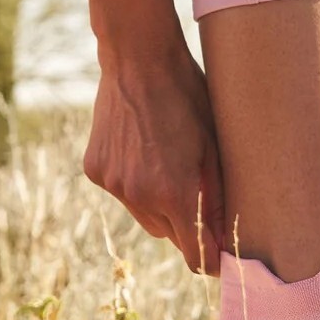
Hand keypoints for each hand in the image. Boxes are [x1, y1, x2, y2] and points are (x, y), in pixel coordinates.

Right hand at [83, 44, 225, 274]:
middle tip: (194, 190)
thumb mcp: (213, 148)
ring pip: (143, 216)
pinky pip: (122, 193)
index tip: (220, 257)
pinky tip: (140, 151)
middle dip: (184, 224)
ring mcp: (114, 185)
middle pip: (168, 236)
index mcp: (175, 193)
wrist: (139, 59)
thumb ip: (217, 200)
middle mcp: (140, 196)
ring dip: (157, 204)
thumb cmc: (188, 98)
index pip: (194, 255)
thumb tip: (223, 242)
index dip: (209, 260)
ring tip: (165, 162)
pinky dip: (133, 183)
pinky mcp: (96, 171)